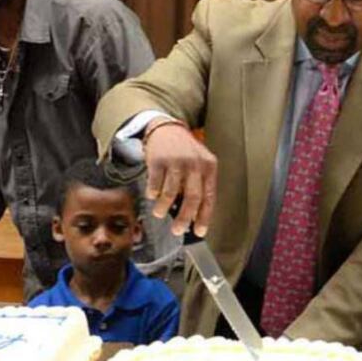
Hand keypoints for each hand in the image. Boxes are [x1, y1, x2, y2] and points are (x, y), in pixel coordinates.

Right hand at [144, 120, 216, 235]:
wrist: (167, 129)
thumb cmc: (185, 152)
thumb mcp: (199, 165)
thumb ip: (200, 187)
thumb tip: (195, 216)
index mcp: (209, 167)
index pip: (209, 196)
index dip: (204, 217)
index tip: (199, 231)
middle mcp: (195, 164)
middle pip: (192, 197)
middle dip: (184, 218)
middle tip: (177, 230)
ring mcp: (176, 161)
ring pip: (171, 193)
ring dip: (163, 208)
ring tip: (159, 212)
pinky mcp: (158, 160)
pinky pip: (155, 184)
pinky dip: (153, 193)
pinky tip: (152, 195)